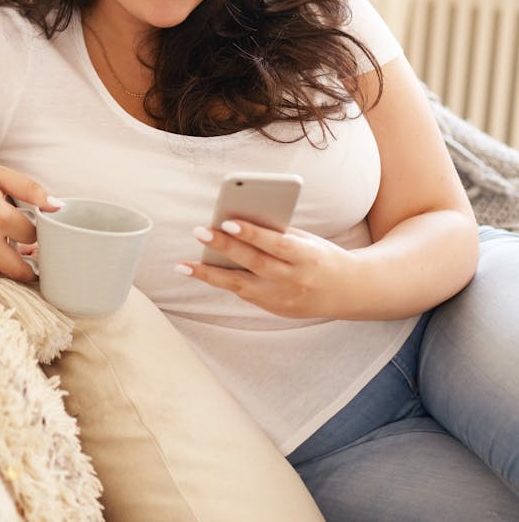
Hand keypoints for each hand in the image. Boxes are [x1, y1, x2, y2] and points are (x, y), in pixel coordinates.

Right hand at [0, 153, 60, 281]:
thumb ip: (30, 189)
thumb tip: (57, 207)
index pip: (33, 236)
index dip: (43, 232)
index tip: (45, 225)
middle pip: (21, 271)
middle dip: (34, 264)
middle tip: (40, 251)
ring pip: (3, 272)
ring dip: (16, 265)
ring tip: (22, 247)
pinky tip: (0, 244)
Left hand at [177, 219, 356, 318]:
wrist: (348, 291)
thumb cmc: (321, 256)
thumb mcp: (307, 240)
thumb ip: (277, 234)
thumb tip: (239, 222)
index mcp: (306, 257)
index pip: (276, 244)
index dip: (253, 234)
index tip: (228, 221)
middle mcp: (294, 280)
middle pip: (254, 263)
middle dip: (225, 247)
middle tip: (199, 231)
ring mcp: (283, 298)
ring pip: (241, 286)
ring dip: (209, 274)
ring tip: (183, 265)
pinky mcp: (275, 310)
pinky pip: (244, 294)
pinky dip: (223, 282)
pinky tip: (202, 271)